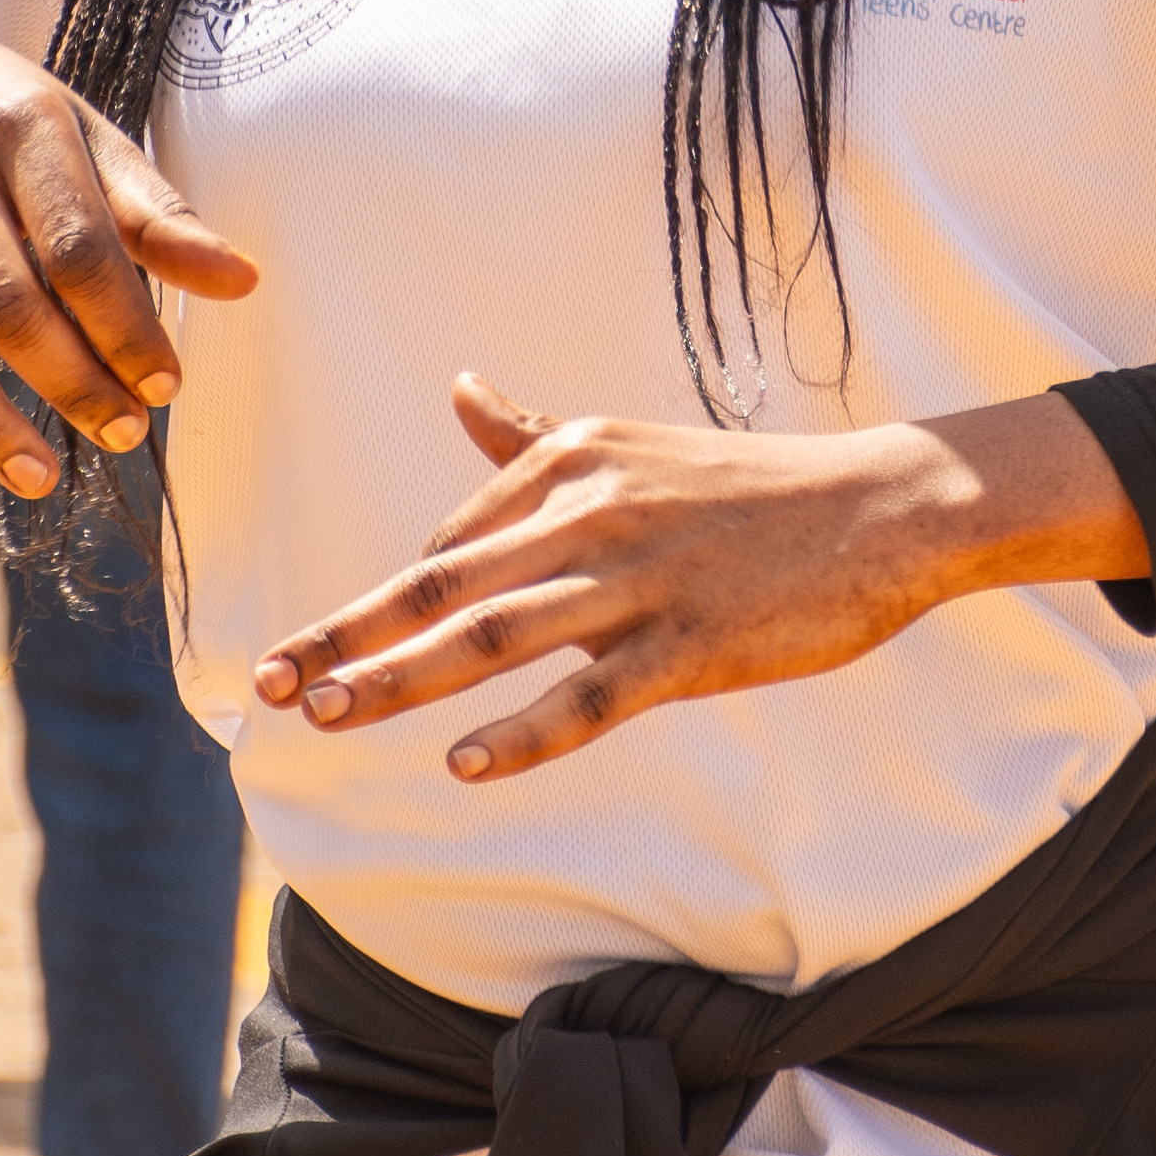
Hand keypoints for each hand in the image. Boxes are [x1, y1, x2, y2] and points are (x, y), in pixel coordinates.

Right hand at [0, 27, 260, 487]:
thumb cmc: (4, 117)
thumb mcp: (86, 136)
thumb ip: (156, 212)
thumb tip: (241, 281)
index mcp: (25, 128)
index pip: (80, 247)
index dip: (126, 325)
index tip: (165, 386)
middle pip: (5, 300)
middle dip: (70, 381)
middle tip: (123, 433)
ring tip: (39, 474)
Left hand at [250, 375, 1041, 783]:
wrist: (884, 505)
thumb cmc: (754, 487)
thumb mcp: (633, 448)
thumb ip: (538, 437)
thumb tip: (463, 390)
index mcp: (573, 460)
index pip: (454, 542)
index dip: (385, 604)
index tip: (324, 648)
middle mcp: (592, 512)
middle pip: (444, 583)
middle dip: (348, 632)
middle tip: (271, 679)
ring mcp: (642, 579)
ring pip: (496, 636)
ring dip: (402, 679)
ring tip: (329, 715)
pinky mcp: (693, 642)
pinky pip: (593, 695)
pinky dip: (526, 731)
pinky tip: (465, 765)